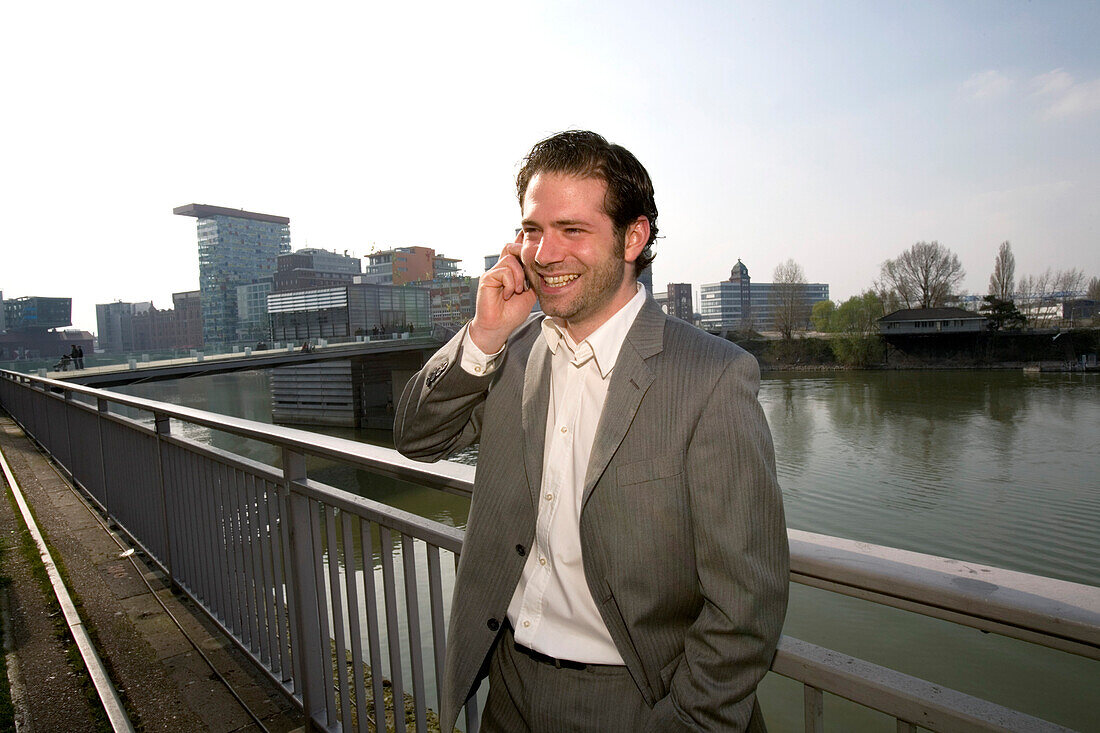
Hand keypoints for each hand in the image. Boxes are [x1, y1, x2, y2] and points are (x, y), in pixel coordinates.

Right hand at [468, 236, 536, 352]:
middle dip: (523, 254)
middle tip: (530, 270)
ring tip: (519, 290)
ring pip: (510, 260)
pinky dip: (510, 283)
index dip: (523, 242)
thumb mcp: (530, 292)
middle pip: (511, 247)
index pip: (516, 249)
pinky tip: (508, 295)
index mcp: (511, 270)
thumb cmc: (512, 312)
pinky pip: (503, 272)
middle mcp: (501, 268)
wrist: (499, 326)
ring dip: (519, 276)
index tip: (535, 238)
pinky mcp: (487, 279)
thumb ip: (534, 278)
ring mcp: (493, 273)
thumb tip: (544, 265)